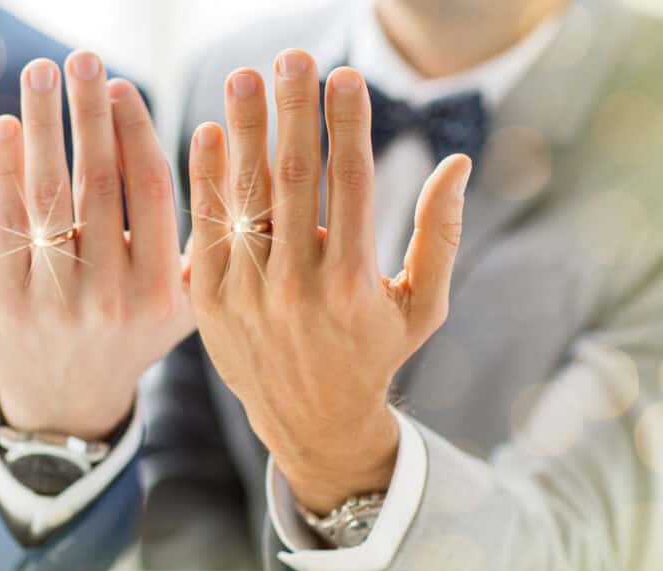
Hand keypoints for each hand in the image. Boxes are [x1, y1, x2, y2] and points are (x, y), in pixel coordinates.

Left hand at [0, 51, 193, 438]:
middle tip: (83, 58)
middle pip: (99, 183)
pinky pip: (7, 225)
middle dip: (90, 112)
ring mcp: (57, 302)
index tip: (123, 86)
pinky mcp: (8, 303)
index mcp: (162, 293)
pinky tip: (5, 128)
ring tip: (41, 73)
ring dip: (43, 125)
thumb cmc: (129, 337)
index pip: (153, 193)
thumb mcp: (180, 306)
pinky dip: (3, 170)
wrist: (67, 404)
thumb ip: (194, 243)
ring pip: (49, 196)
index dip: (136, 132)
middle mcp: (111, 297)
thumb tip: (216, 152)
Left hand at [187, 52, 472, 512]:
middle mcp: (296, 287)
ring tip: (244, 79)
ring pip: (244, 197)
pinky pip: (206, 230)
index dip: (347, 122)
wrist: (310, 423)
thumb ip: (439, 235)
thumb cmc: (374, 355)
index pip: (349, 182)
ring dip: (243, 132)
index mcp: (353, 284)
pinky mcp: (209, 303)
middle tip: (291, 56)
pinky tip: (209, 134)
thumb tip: (456, 162)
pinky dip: (206, 180)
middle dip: (291, 110)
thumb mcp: (423, 307)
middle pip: (292, 179)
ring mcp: (246, 295)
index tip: (344, 75)